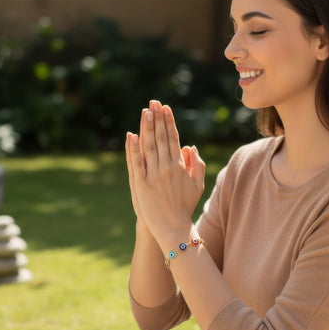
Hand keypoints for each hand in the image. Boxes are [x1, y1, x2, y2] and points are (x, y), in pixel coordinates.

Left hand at [125, 100, 205, 245]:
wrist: (171, 227)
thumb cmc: (184, 206)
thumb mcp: (197, 186)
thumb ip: (197, 165)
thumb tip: (190, 146)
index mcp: (179, 166)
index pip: (173, 138)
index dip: (169, 122)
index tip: (165, 108)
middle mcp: (166, 168)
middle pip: (161, 138)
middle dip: (157, 119)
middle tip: (154, 102)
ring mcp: (153, 175)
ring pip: (149, 146)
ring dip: (147, 128)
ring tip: (145, 111)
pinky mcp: (140, 184)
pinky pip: (136, 163)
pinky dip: (133, 148)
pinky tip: (131, 135)